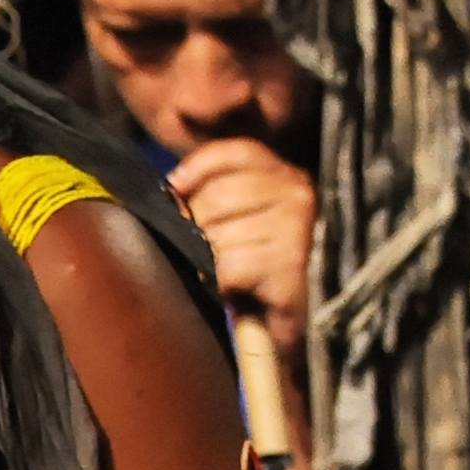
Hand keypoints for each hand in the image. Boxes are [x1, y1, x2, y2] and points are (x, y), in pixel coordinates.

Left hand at [168, 138, 316, 349]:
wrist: (292, 317)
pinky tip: (237, 288)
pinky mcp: (291, 262)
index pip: (235, 152)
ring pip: (217, 233)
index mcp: (285, 176)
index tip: (175, 189)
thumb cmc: (257, 266)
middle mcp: (298, 193)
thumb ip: (213, 195)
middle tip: (208, 253)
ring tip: (228, 272)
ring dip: (209, 259)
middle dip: (196, 227)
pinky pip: (228, 265)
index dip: (197, 168)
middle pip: (217, 196)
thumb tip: (171, 189)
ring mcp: (297, 226)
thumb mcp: (239, 221)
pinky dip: (221, 281)